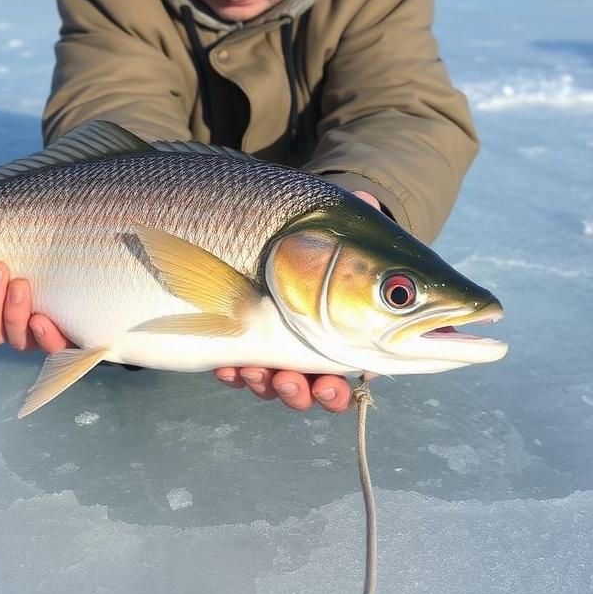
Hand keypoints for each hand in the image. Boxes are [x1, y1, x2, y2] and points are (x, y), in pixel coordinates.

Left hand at [212, 189, 381, 411]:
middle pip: (310, 390)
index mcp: (343, 332)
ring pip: (276, 385)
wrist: (280, 230)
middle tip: (290, 382)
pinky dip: (236, 374)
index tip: (325, 384)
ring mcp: (278, 348)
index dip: (334, 391)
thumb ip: (355, 220)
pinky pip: (241, 370)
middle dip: (302, 394)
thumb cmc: (321, 236)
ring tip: (256, 373)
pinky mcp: (245, 342)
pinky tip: (227, 368)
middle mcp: (312, 348)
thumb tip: (365, 199)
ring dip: (269, 386)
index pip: (343, 375)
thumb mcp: (337, 226)